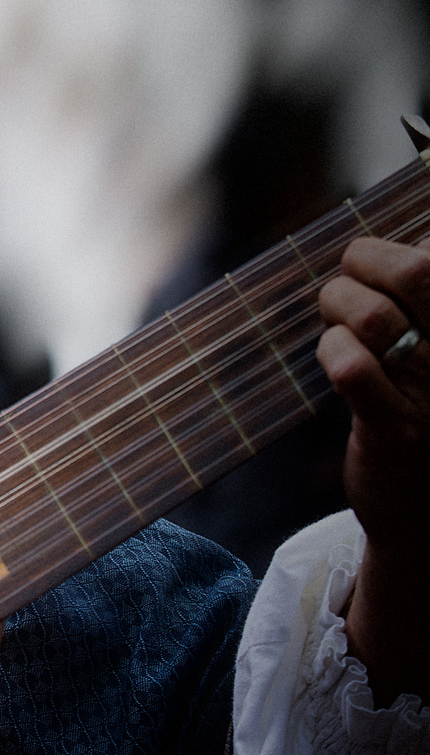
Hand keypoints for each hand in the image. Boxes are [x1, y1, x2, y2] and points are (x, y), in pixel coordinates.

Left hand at [317, 235, 429, 705]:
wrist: (429, 516)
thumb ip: (426, 298)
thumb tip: (414, 239)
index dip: (404, 248)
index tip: (383, 270)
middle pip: (418, 269)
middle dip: (366, 261)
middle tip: (350, 282)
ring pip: (376, 316)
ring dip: (339, 305)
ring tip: (339, 322)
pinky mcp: (396, 432)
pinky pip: (353, 368)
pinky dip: (333, 351)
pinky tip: (337, 359)